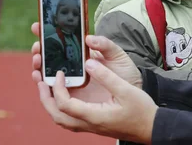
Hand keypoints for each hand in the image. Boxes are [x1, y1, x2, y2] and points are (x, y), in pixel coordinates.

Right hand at [31, 23, 142, 94]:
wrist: (132, 91)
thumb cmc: (124, 71)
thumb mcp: (117, 54)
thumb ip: (105, 45)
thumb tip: (89, 38)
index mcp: (82, 54)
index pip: (60, 41)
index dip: (47, 32)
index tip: (38, 26)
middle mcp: (72, 67)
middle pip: (49, 57)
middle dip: (39, 50)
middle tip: (38, 46)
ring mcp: (70, 82)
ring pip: (47, 74)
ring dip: (38, 66)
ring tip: (38, 60)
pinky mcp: (71, 98)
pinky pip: (53, 92)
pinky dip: (44, 85)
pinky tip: (42, 78)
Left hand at [39, 61, 156, 142]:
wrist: (150, 128)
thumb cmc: (140, 110)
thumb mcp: (125, 90)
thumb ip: (106, 76)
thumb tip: (89, 63)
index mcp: (94, 115)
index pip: (64, 105)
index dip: (58, 88)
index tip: (60, 73)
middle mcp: (88, 124)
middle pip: (57, 115)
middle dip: (45, 98)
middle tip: (41, 81)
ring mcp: (90, 126)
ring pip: (62, 120)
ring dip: (51, 104)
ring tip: (48, 88)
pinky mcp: (94, 125)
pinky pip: (70, 119)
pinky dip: (61, 108)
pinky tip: (65, 97)